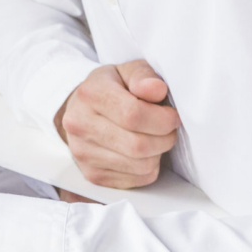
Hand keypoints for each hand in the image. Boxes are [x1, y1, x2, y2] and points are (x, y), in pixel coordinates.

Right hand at [55, 59, 179, 187]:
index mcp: (89, 94)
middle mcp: (79, 124)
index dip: (162, 118)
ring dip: (158, 153)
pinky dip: (150, 167)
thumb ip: (143, 76)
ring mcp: (83, 153)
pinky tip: (143, 152)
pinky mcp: (92, 174)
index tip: (172, 116)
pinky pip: (138, 179)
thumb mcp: (127, 71)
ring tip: (155, 138)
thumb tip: (156, 89)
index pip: (133, 114)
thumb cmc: (111, 89)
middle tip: (168, 129)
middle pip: (137, 145)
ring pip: (140, 165)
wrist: (81, 110)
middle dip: (164, 138)